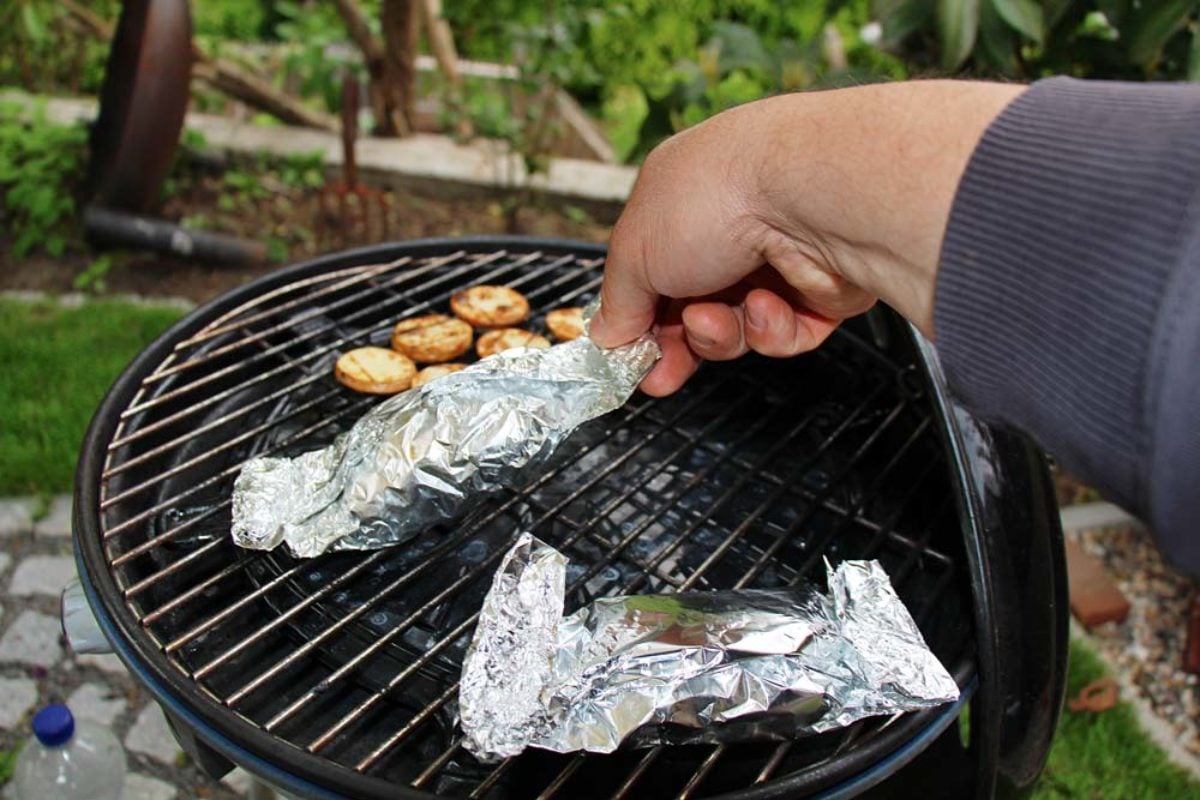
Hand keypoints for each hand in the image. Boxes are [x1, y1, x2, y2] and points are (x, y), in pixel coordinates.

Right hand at [588, 80, 1024, 395]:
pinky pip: (784, 332)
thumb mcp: (635, 254)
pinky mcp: (822, 288)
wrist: (811, 192)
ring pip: (739, 327)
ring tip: (715, 318)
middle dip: (679, 343)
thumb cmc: (716, 198)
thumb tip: (606, 337)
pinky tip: (767, 307)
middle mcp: (733, 223)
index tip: (628, 357)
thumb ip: (616, 302)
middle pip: (696, 307)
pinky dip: (770, 329)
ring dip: (720, 333)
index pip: (654, 270)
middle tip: (662, 373)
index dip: (639, 318)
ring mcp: (781, 255)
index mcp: (682, 199)